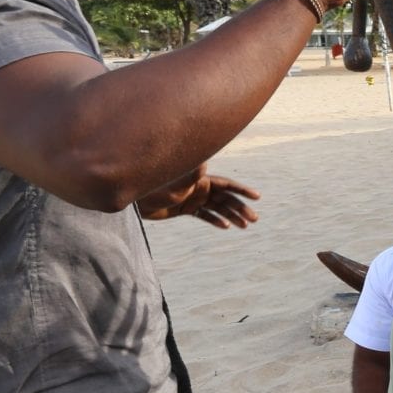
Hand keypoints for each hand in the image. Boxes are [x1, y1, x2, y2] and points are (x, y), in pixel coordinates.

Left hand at [139, 165, 259, 227]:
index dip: (242, 190)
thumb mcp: (175, 182)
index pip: (227, 185)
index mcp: (201, 181)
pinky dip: (215, 220)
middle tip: (254, 219)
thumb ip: (191, 175)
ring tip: (245, 226)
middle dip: (241, 208)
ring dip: (232, 216)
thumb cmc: (155, 188)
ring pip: (218, 208)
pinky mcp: (185, 209)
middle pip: (226, 199)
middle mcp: (200, 189)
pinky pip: (204, 215)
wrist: (136, 200)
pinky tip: (225, 227)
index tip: (256, 197)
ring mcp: (193, 199)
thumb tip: (204, 165)